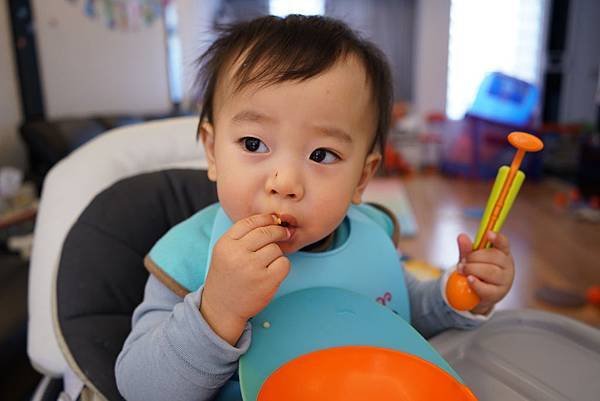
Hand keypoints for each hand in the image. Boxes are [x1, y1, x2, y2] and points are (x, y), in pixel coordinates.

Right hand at [200, 214, 290, 344]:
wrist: (222, 307)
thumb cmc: (227, 276)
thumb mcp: (225, 252)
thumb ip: (243, 236)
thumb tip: (274, 219)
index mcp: (225, 244)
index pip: (250, 222)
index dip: (266, 218)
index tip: (274, 219)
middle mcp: (237, 254)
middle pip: (266, 232)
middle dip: (278, 231)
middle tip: (284, 233)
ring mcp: (252, 268)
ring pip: (276, 248)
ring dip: (276, 253)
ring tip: (267, 263)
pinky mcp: (266, 281)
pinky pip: (284, 263)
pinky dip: (282, 266)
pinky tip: (272, 272)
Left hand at [455, 231, 514, 314]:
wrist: (476, 294)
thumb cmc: (477, 272)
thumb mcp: (471, 259)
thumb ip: (467, 249)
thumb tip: (462, 236)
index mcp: (503, 253)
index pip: (503, 244)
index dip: (497, 238)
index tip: (488, 233)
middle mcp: (507, 266)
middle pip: (494, 257)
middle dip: (474, 257)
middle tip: (463, 261)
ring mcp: (505, 281)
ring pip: (490, 271)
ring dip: (472, 269)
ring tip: (462, 270)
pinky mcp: (498, 294)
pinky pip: (487, 288)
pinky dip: (476, 283)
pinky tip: (469, 279)